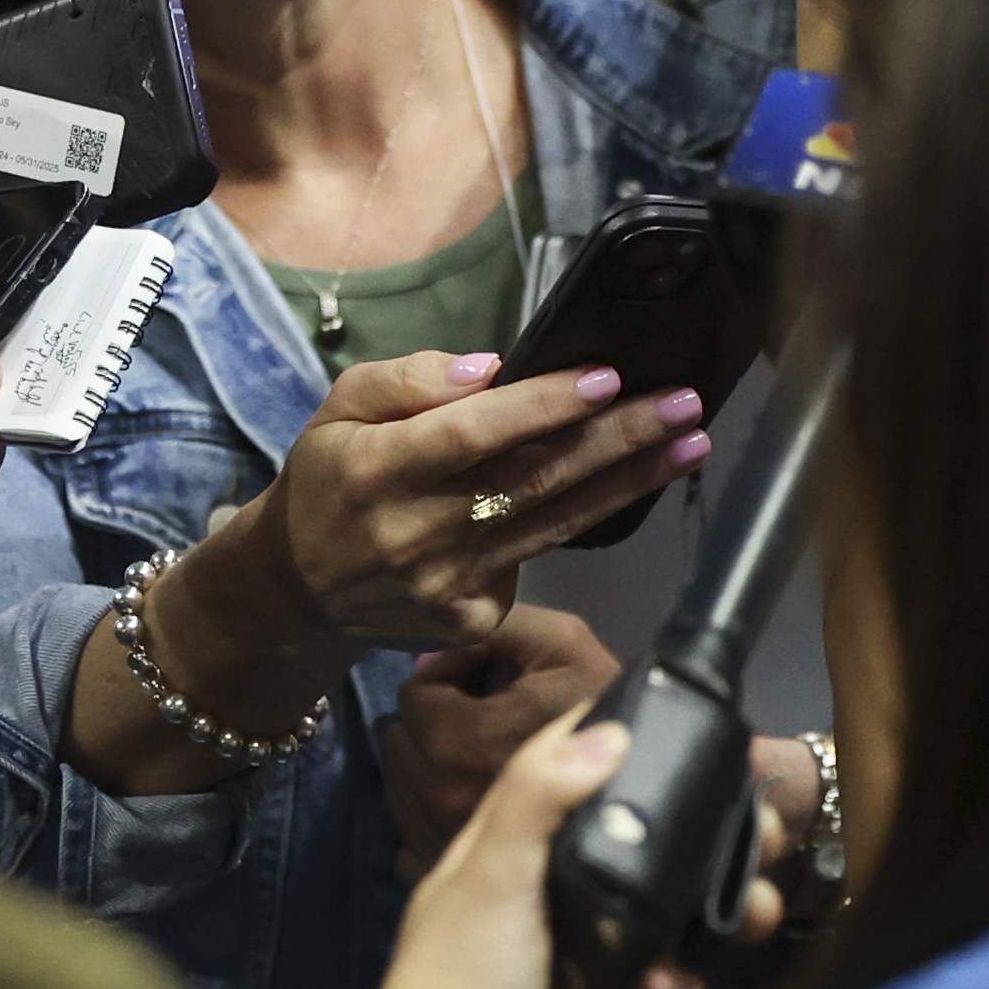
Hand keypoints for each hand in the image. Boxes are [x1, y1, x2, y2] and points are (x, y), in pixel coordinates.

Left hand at [215, 701, 758, 988]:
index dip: (630, 750)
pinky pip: (678, 986)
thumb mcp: (481, 881)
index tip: (698, 734)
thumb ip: (535, 801)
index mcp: (504, 858)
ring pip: (676, 913)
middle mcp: (550, 905)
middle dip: (706, 835)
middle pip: (645, 846)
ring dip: (719, 904)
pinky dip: (689, 981)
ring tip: (752, 906)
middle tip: (758, 830)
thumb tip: (606, 732)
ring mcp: (592, 969)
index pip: (573, 780)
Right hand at [235, 349, 714, 668]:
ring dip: (630, 481)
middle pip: (533, 478)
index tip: (607, 378)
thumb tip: (489, 370)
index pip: (474, 434)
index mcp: (379, 470)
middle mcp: (416, 532)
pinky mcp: (470, 618)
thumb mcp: (341, 408)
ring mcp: (448, 585)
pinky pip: (536, 560)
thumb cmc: (330, 480)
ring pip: (555, 522)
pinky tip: (626, 487)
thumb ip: (407, 380)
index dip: (544, 408)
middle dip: (618, 439)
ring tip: (690, 443)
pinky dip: (582, 521)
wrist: (299, 588)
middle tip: (683, 404)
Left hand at [378, 603, 624, 861]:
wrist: (644, 846)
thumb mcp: (569, 646)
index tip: (484, 683)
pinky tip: (471, 812)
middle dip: (432, 725)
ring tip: (481, 764)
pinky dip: (429, 822)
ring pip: (400, 790)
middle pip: (400, 743)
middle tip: (482, 722)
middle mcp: (444, 799)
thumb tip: (439, 648)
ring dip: (427, 770)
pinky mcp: (452, 882)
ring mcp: (444, 847)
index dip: (448, 678)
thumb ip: (499, 629)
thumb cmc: (618, 714)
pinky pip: (407, 842)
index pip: (415, 697)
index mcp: (464, 741)